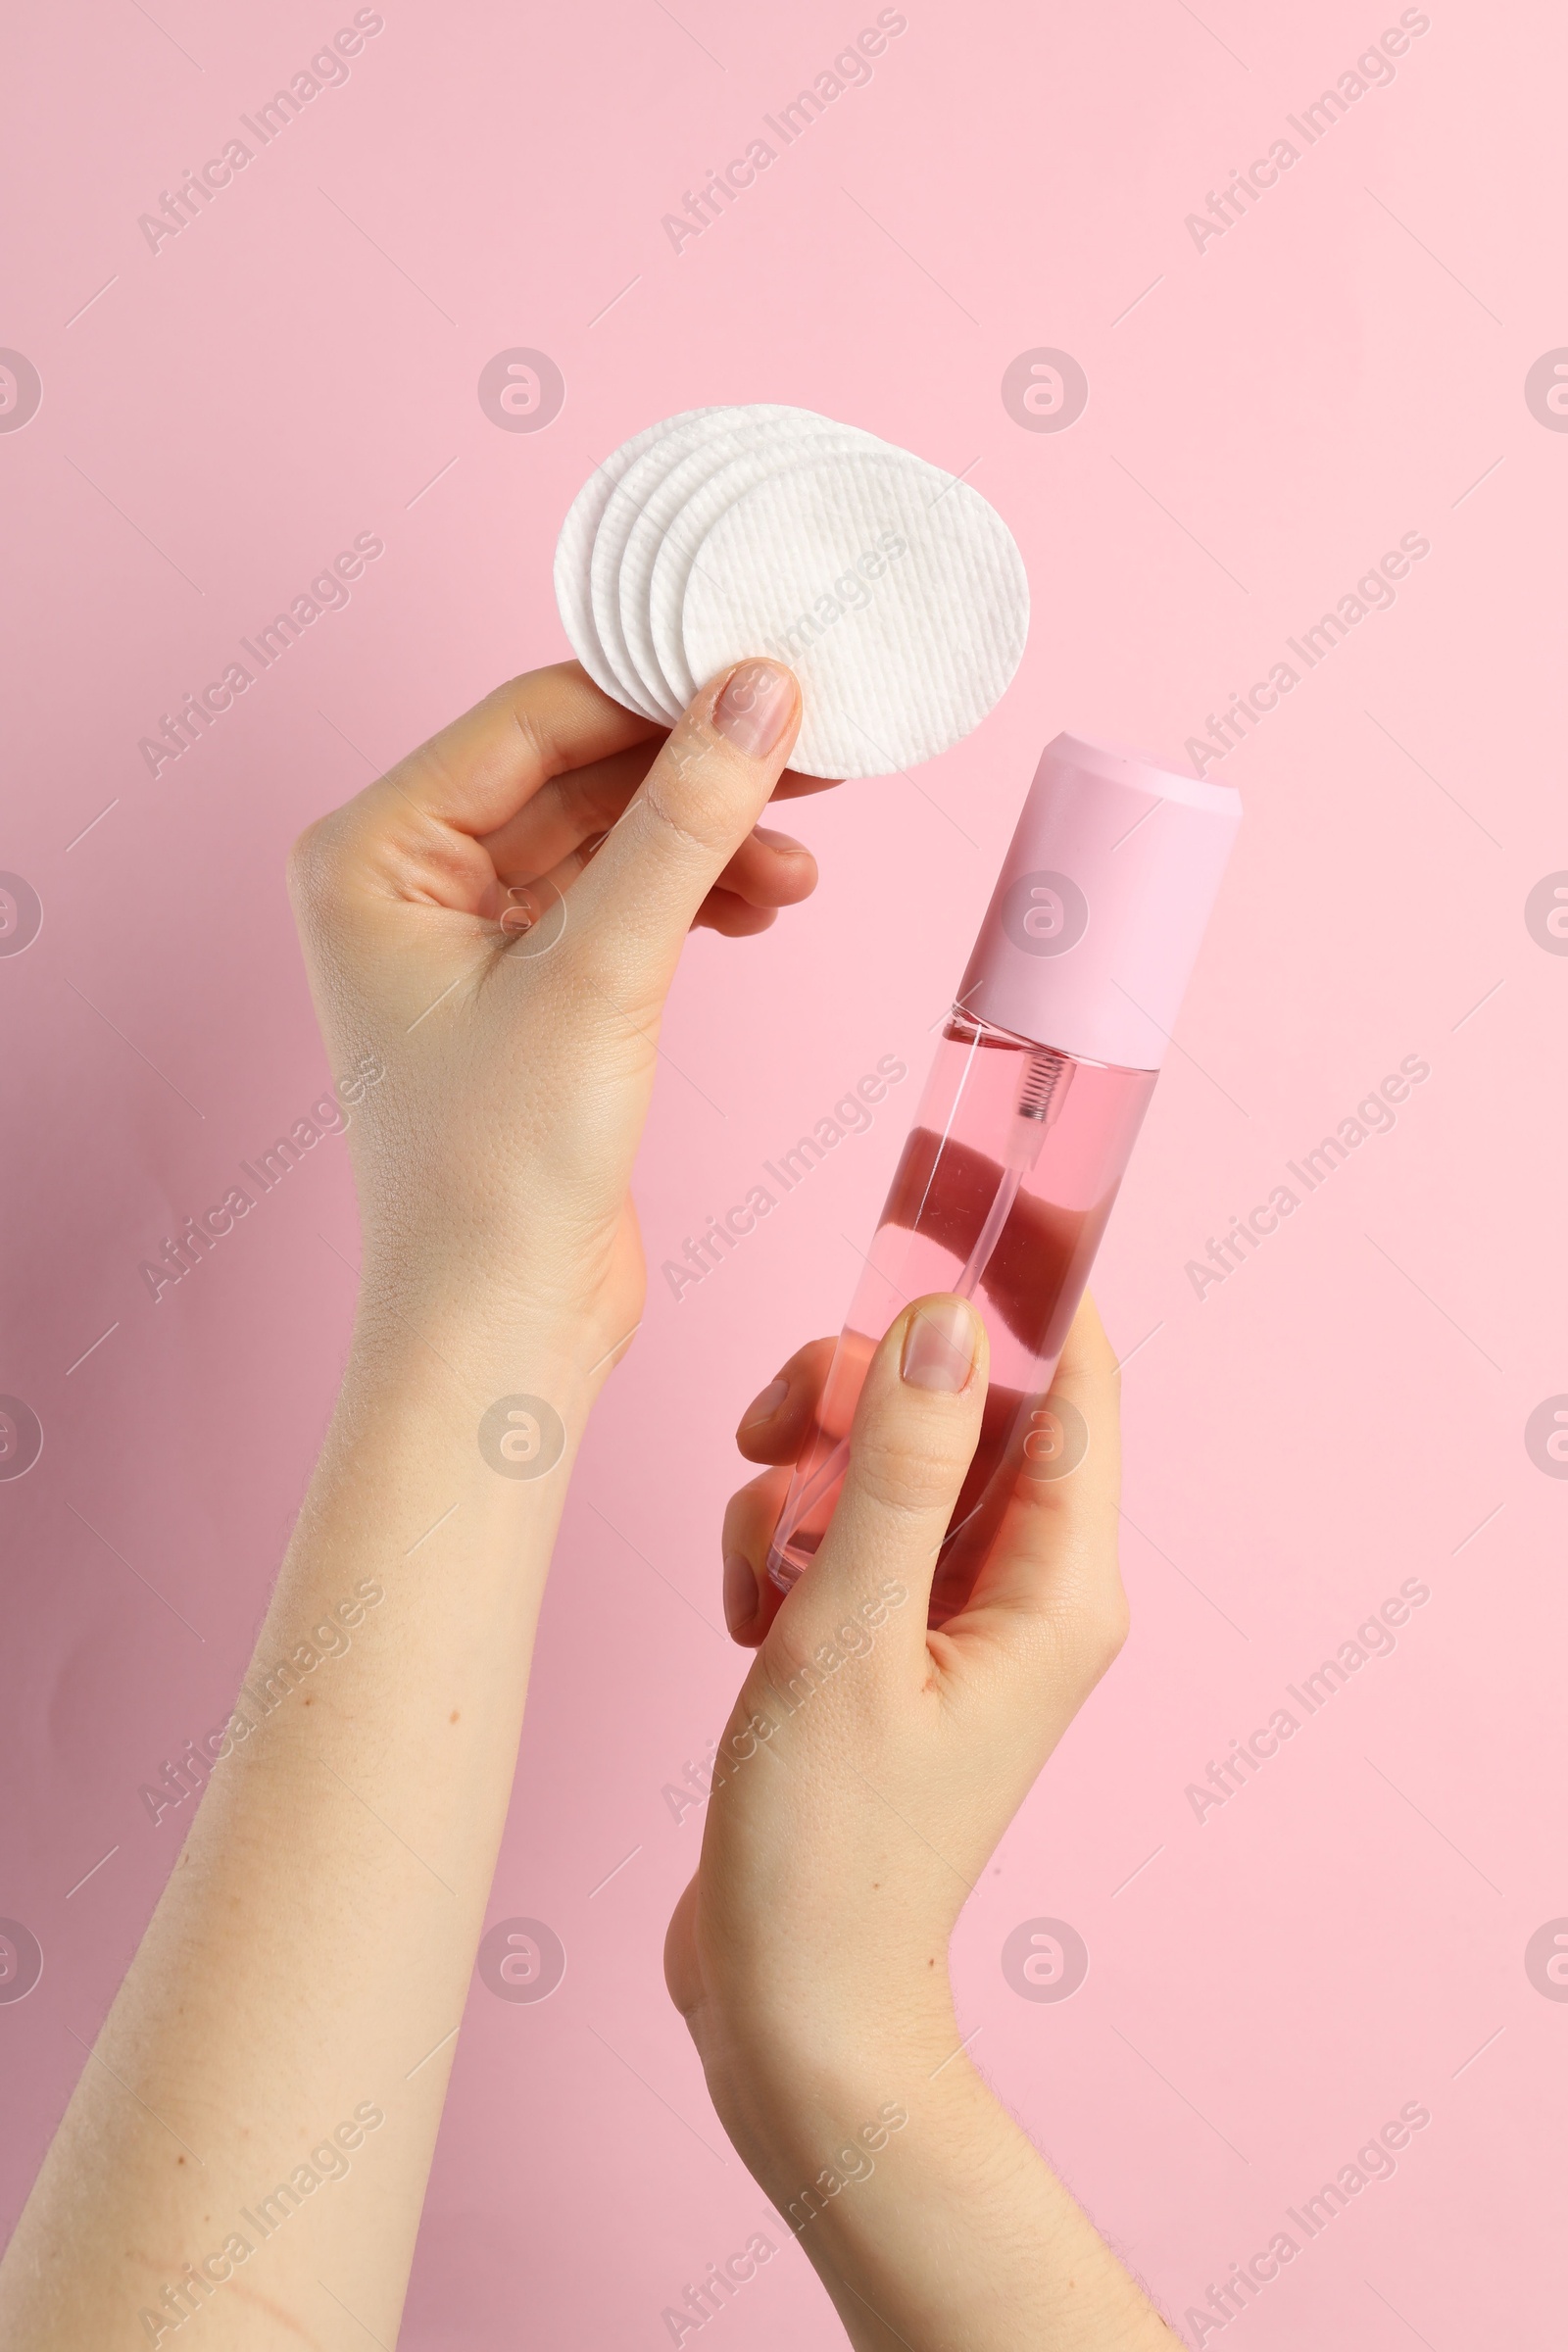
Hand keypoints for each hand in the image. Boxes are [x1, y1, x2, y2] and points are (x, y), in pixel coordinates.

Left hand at [287, 658, 828, 1362]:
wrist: (501, 1328)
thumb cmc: (500, 1170)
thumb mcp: (601, 973)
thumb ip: (682, 823)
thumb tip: (759, 690)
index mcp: (370, 852)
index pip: (531, 720)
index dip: (658, 694)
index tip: (774, 676)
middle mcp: (403, 879)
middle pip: (574, 770)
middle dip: (696, 769)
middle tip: (815, 753)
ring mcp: (464, 935)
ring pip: (607, 835)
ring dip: (706, 837)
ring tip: (800, 858)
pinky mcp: (527, 988)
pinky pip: (619, 897)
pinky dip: (693, 892)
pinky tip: (765, 900)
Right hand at [665, 1294, 1173, 2350]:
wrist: (790, 2006)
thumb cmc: (830, 1847)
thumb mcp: (849, 1631)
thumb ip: (894, 1463)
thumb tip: (944, 1318)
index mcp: (1059, 1581)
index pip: (1076, 1378)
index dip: (1015, 1288)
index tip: (938, 1218)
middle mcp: (1026, 1588)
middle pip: (961, 1406)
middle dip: (854, 1400)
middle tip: (772, 1435)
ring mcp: (957, 1615)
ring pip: (885, 1460)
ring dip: (800, 1485)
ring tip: (758, 1583)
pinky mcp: (894, 1641)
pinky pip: (845, 1531)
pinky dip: (783, 1548)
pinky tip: (751, 1625)